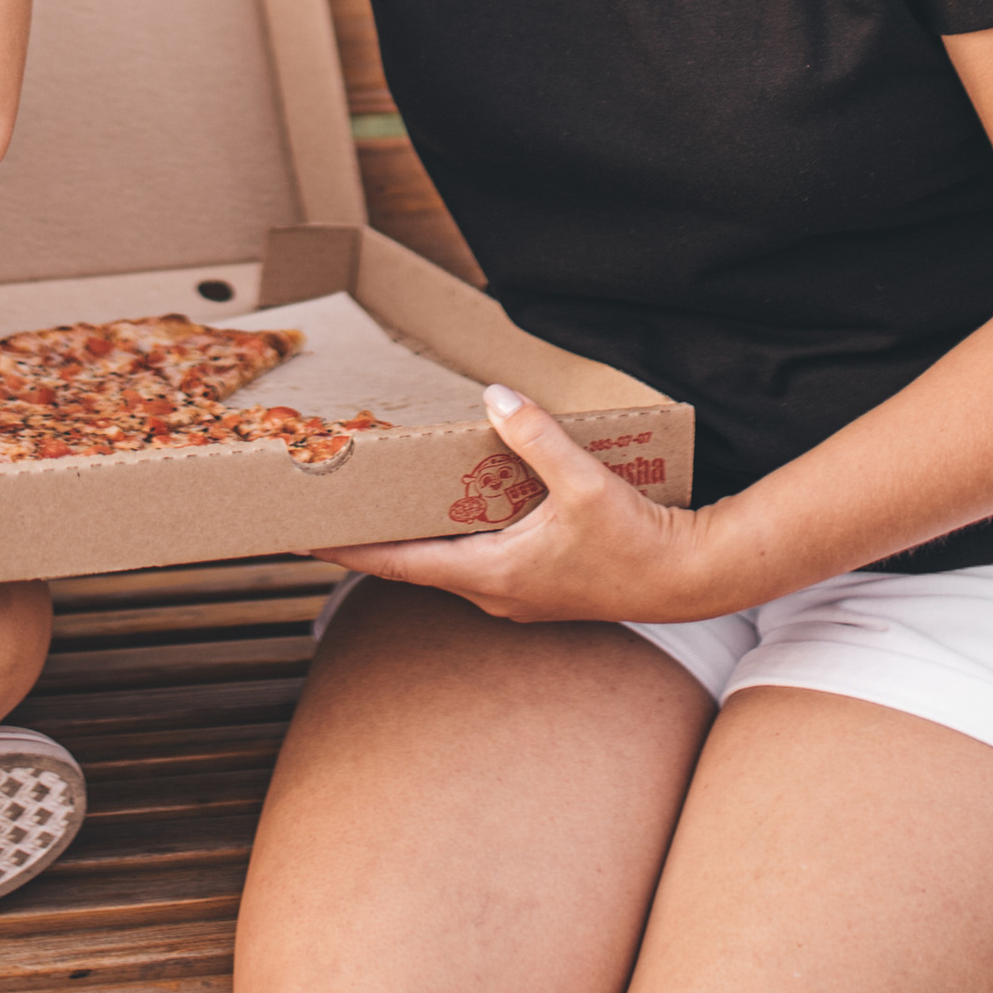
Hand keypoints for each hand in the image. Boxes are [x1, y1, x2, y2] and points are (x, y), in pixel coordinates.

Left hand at [318, 386, 718, 628]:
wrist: (687, 580)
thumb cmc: (636, 543)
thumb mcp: (583, 483)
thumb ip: (536, 438)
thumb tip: (494, 397)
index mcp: (490, 576)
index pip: (399, 565)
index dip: (349, 549)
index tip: (306, 535)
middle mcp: (493, 594)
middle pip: (415, 563)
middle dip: (376, 534)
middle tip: (339, 502)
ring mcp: (514, 595)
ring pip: (447, 561)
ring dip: (416, 533)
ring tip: (388, 497)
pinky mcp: (535, 586)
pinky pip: (477, 559)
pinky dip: (454, 533)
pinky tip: (459, 502)